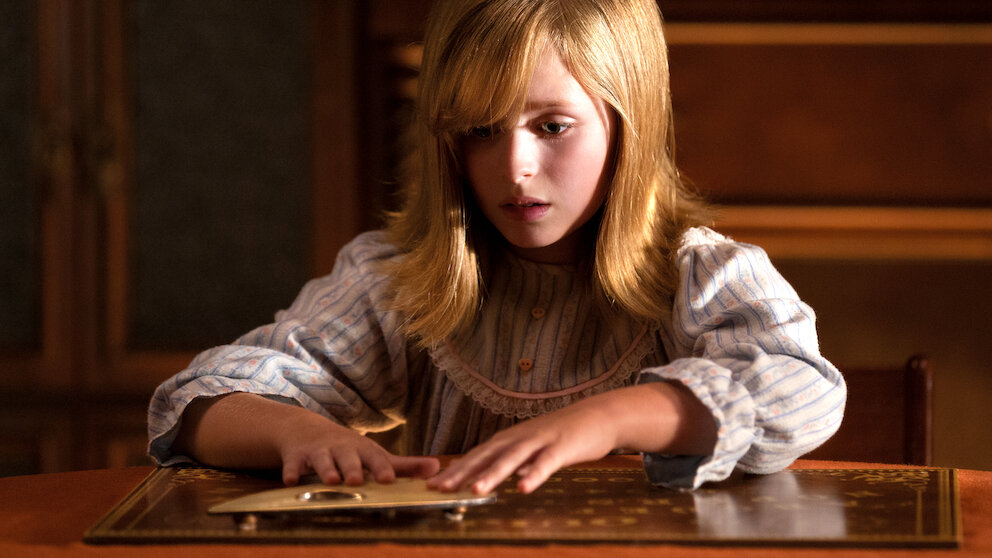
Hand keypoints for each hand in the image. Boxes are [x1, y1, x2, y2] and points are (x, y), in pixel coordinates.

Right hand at [277, 414, 440, 485]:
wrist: (307, 430)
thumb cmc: (349, 449)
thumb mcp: (375, 454)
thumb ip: (404, 466)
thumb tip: (436, 468)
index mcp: (363, 450)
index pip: (375, 458)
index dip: (381, 468)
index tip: (389, 479)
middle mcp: (342, 449)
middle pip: (348, 458)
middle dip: (352, 468)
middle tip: (357, 480)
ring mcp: (318, 452)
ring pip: (322, 461)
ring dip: (326, 470)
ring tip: (330, 481)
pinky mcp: (297, 458)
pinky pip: (292, 465)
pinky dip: (291, 472)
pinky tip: (290, 481)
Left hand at [425, 382, 716, 494]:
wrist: (599, 416)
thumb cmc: (563, 435)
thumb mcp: (532, 448)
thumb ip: (514, 462)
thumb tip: (493, 477)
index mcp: (511, 438)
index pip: (477, 455)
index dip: (455, 469)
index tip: (434, 485)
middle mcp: (520, 437)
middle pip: (487, 455)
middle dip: (462, 472)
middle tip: (441, 489)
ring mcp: (541, 440)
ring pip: (513, 459)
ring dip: (493, 474)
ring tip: (476, 490)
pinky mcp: (562, 447)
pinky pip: (547, 463)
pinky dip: (535, 475)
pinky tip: (524, 489)